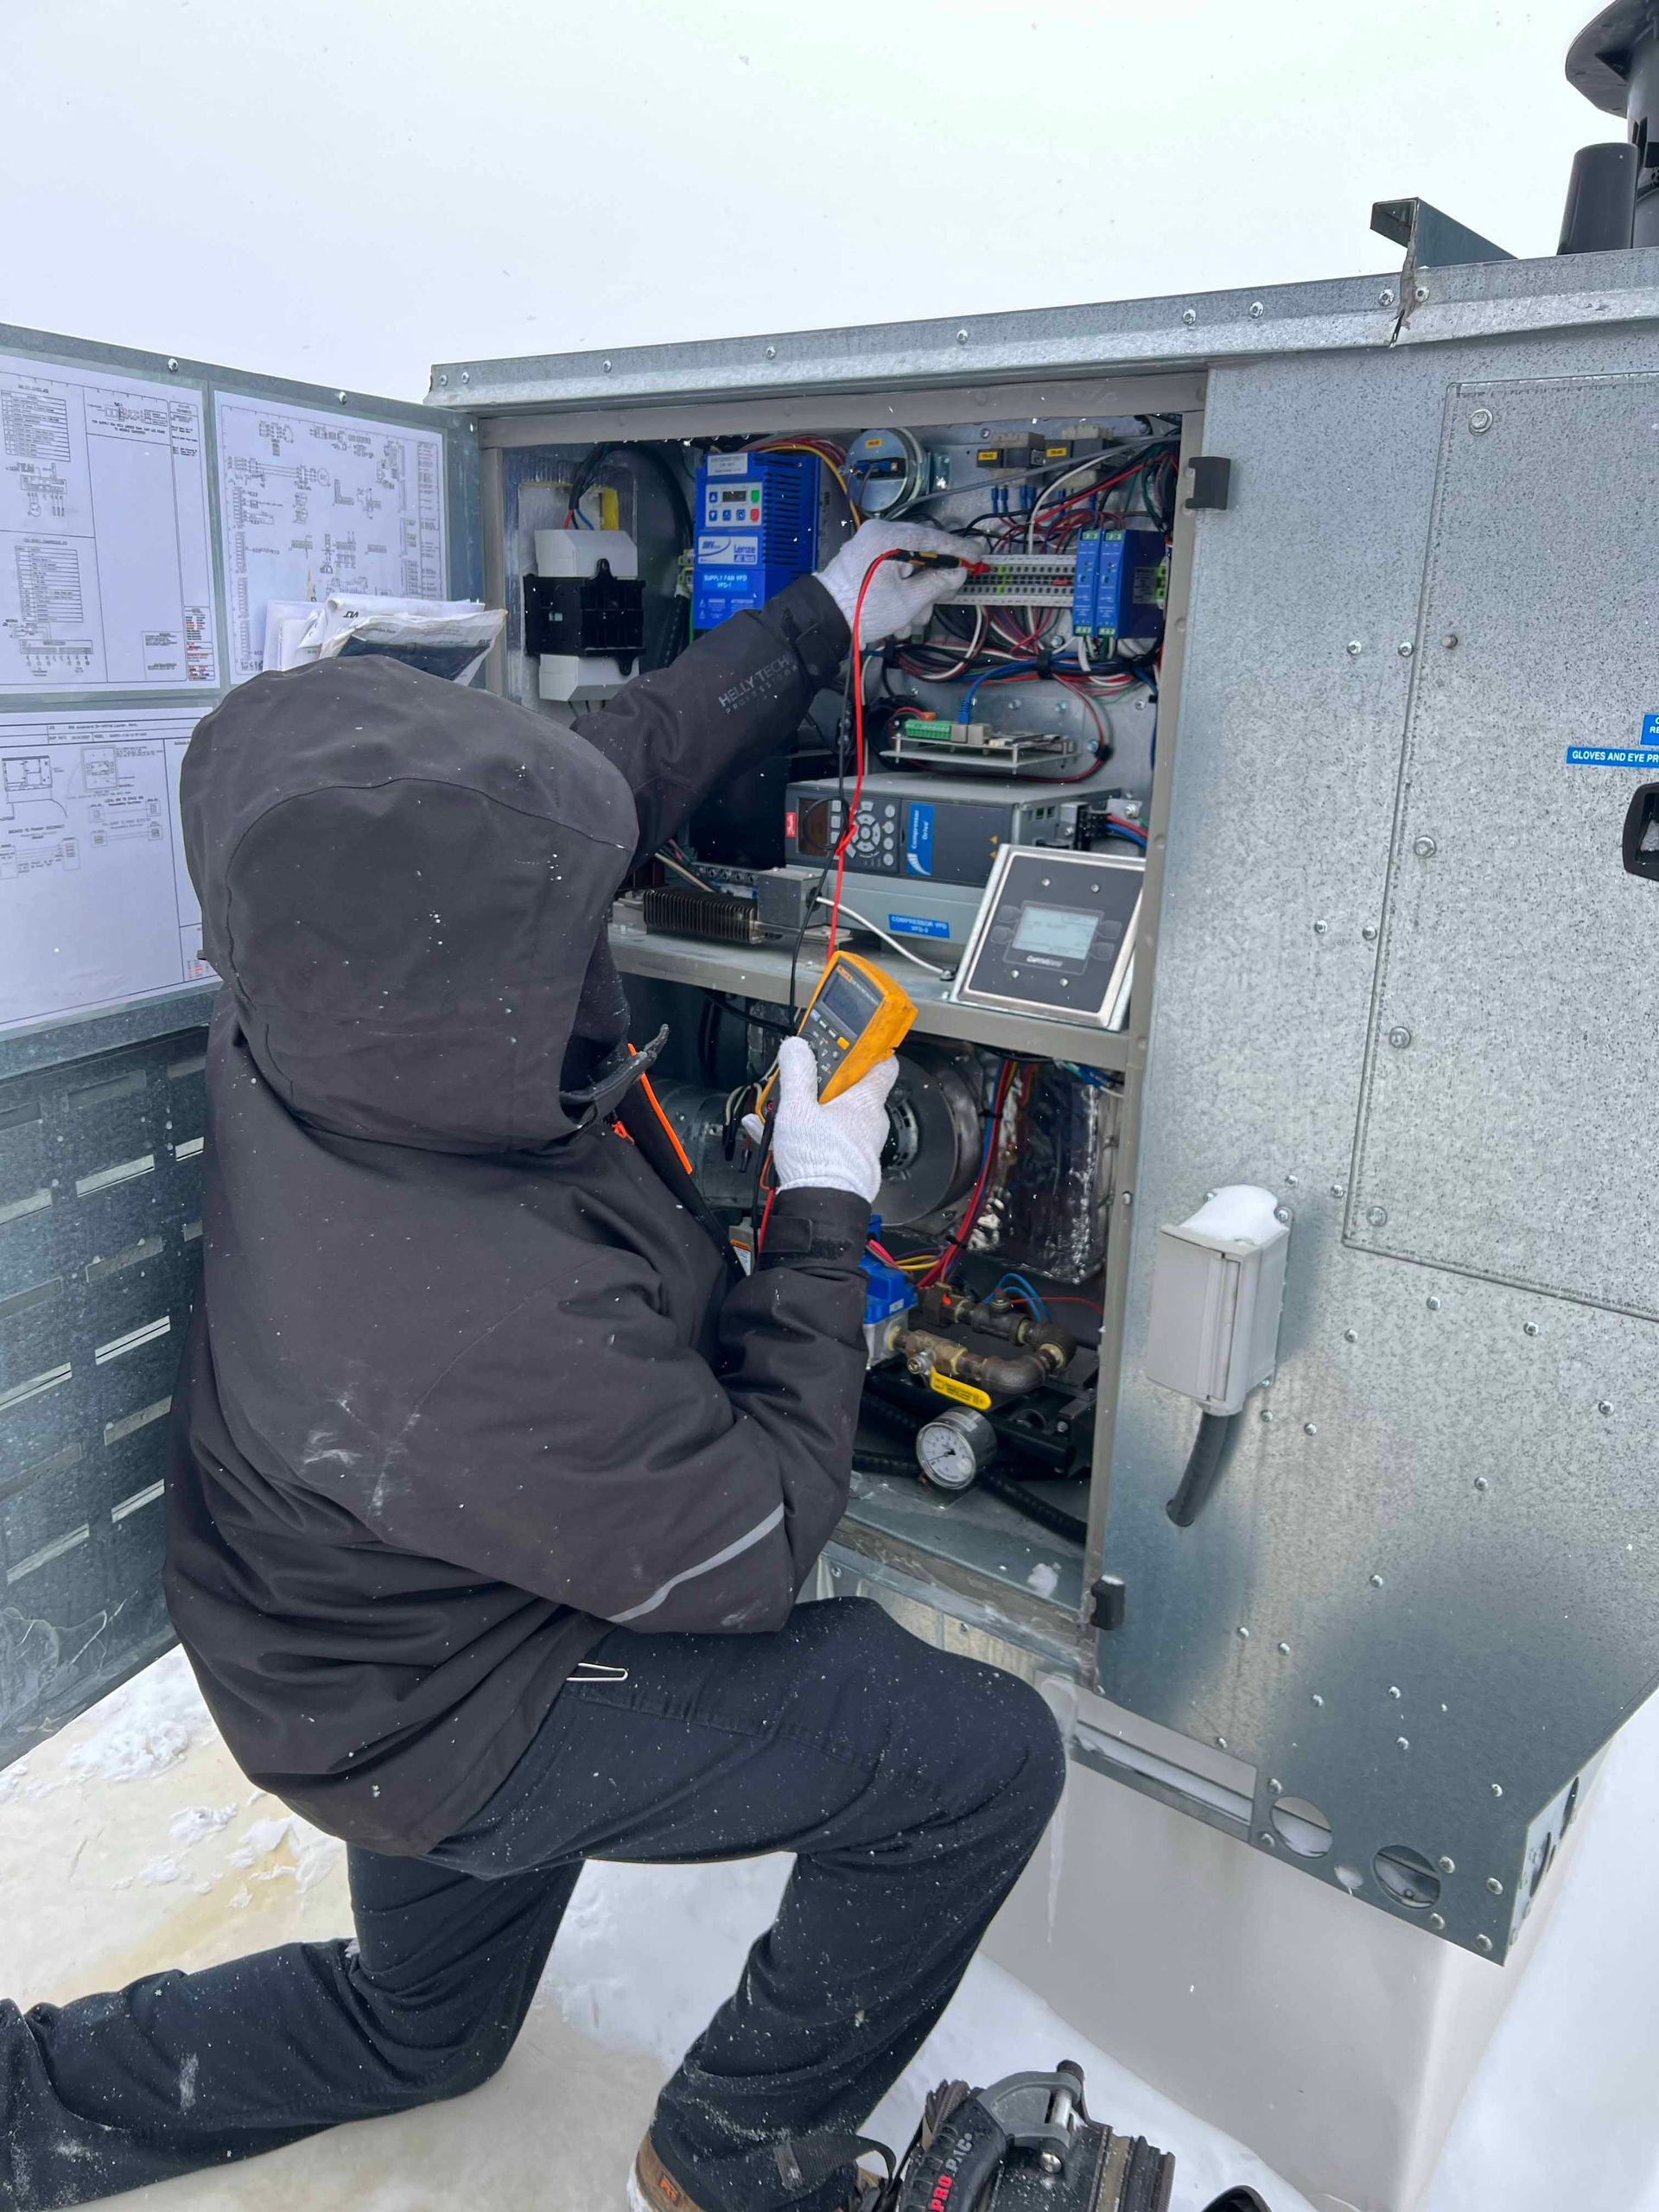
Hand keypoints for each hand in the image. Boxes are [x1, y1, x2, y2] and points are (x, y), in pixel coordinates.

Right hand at [757, 1036, 896, 1201]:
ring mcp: (860, 1146)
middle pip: (851, 1092)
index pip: (883, 1065)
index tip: (853, 1043)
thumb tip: (796, 1047)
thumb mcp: (798, 1108)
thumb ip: (797, 1074)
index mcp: (866, 1103)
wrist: (821, 1209)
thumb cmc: (819, 1161)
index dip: (869, 1050)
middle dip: (825, 1085)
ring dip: (809, 1112)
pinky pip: (825, 1142)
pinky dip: (803, 1135)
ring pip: (834, 1119)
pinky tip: (771, 1133)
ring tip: (778, 1111)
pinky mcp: (847, 1166)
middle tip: (801, 1081)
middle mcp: (870, 1124)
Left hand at [814, 520, 981, 644]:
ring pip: (907, 566)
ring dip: (915, 597)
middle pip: (921, 553)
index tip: (978, 556)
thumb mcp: (909, 600)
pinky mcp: (862, 560)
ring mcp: (869, 546)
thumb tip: (958, 572)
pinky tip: (899, 620)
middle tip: (944, 598)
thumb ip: (938, 582)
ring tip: (913, 622)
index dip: (959, 550)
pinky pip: (890, 571)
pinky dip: (899, 593)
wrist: (824, 621)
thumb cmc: (866, 610)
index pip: (935, 539)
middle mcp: (879, 534)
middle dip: (932, 583)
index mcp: (891, 537)